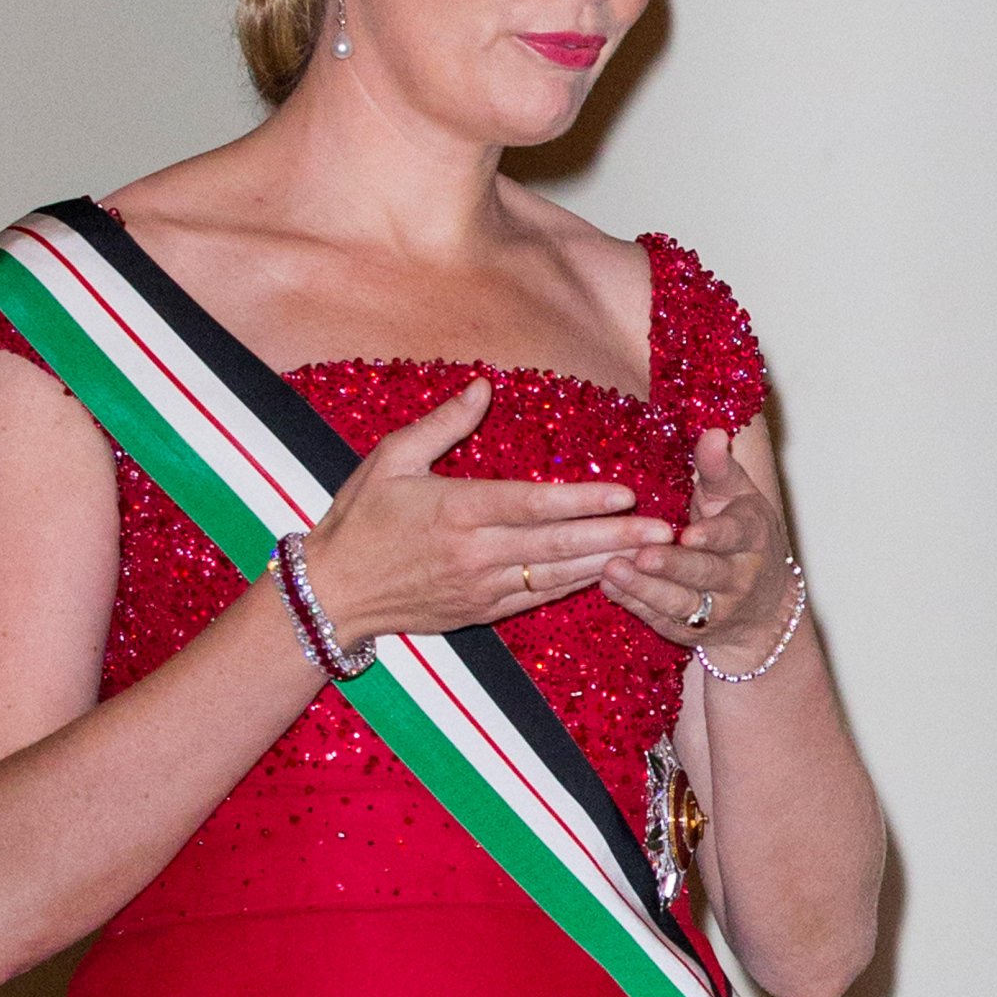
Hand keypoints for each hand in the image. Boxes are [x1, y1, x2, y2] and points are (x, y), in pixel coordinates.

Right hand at [302, 378, 676, 647]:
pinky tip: (607, 575)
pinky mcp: (480, 612)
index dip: (583, 500)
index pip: (533, 505)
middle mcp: (474, 552)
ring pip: (556, 576)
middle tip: (664, 529)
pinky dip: (575, 586)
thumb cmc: (360, 518)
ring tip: (652, 555)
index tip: (625, 492)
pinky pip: (538, 598)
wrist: (332, 592)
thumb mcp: (391, 458)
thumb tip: (484, 385)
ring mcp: (480, 588)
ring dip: (608, 565)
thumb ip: (442, 423)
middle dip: (616, 537)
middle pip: (558, 545)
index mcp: (456, 509)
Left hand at [598, 428, 792, 665]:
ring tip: (613, 569)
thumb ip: (719, 467)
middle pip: (705, 573)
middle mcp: (738, 578)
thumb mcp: (737, 498)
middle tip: (643, 555)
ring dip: (646, 588)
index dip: (714, 536)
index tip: (690, 533)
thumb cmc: (742, 536)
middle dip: (673, 566)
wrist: (764, 610)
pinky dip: (634, 604)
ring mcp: (715, 609)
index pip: (735, 536)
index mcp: (752, 538)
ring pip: (680, 602)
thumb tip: (713, 432)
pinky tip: (609, 586)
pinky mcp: (689, 631)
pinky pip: (660, 619)